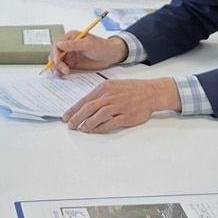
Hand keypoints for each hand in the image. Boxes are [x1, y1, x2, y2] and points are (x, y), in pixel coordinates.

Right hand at [47, 32, 127, 75]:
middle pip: (55, 54)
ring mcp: (70, 55)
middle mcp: (68, 46)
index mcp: (71, 37)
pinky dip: (60, 71)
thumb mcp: (88, 45)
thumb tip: (59, 44)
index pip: (57, 45)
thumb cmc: (102, 46)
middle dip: (56, 63)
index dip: (55, 54)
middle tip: (62, 70)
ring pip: (57, 61)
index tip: (58, 62)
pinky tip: (62, 74)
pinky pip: (62, 67)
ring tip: (61, 74)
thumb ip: (73, 45)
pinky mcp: (72, 63)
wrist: (111, 55)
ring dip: (56, 68)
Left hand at [61, 78, 179, 132]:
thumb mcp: (113, 86)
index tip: (66, 117)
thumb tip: (86, 106)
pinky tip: (95, 131)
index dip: (73, 110)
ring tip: (82, 129)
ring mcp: (118, 106)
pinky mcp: (126, 115)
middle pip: (88, 108)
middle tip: (70, 125)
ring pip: (97, 116)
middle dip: (76, 118)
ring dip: (87, 124)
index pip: (85, 100)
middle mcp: (110, 96)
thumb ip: (100, 95)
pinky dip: (100, 128)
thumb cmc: (132, 89)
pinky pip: (110, 123)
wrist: (151, 92)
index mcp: (105, 88)